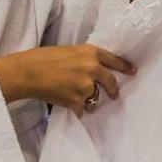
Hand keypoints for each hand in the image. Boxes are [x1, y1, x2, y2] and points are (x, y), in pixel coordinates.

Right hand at [0, 44, 136, 114]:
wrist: (28, 71)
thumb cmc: (43, 58)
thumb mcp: (69, 51)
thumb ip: (84, 59)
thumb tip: (94, 70)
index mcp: (90, 52)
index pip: (114, 60)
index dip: (125, 67)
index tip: (133, 72)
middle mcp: (92, 67)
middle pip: (110, 82)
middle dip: (112, 90)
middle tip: (113, 95)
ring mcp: (86, 85)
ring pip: (95, 97)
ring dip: (89, 101)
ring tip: (78, 99)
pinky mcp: (77, 99)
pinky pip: (82, 108)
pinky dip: (77, 109)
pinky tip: (69, 106)